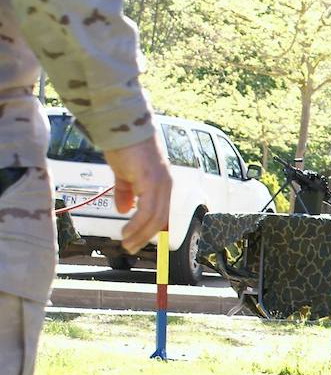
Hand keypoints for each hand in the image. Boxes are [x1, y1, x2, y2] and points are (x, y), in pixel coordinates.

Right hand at [103, 137, 172, 252]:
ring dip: (139, 234)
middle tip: (131, 248)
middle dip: (145, 237)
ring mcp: (160, 183)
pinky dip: (137, 223)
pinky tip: (126, 229)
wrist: (121, 127)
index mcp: (161, 184)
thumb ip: (126, 192)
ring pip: (155, 217)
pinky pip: (146, 210)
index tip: (138, 241)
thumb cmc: (123, 146)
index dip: (151, 230)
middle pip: (160, 219)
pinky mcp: (151, 181)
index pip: (162, 213)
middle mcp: (165, 185)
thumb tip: (124, 210)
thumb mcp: (124, 174)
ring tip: (127, 242)